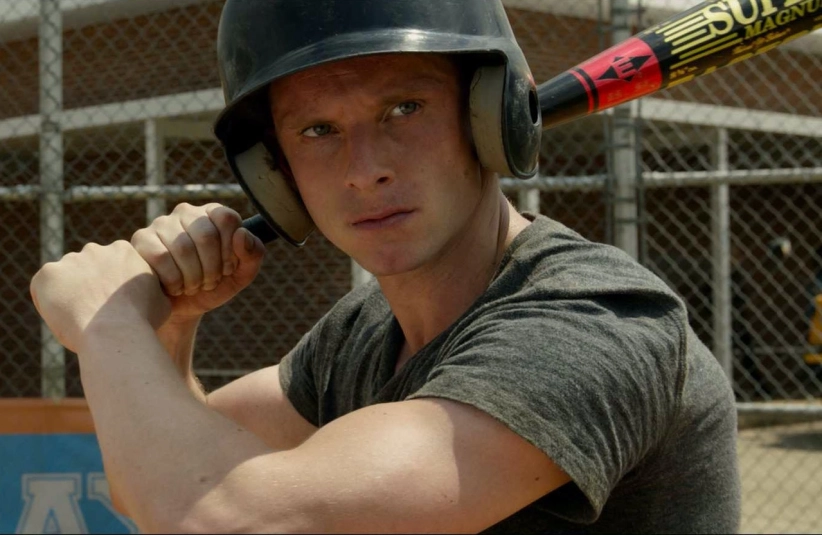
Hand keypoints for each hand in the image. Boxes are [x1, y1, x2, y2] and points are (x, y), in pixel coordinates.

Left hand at [30, 240, 170, 353]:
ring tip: (80, 319)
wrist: (115, 331)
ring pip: (65, 277)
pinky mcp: (48, 274)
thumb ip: (152, 287)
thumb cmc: (143, 321)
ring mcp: (70, 260)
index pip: (111, 264)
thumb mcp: (162, 298)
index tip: (114, 306)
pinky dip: (49, 302)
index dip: (111, 286)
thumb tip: (154, 292)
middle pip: (87, 267)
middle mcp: (96, 249)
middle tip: (95, 313)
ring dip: (69, 293)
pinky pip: (44, 288)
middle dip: (88, 285)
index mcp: (124, 251)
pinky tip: (64, 319)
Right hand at [130, 203, 264, 321]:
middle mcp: (187, 212)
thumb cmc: (214, 286)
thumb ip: (253, 254)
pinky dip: (174, 281)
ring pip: (183, 247)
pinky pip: (161, 258)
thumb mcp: (241, 274)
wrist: (183, 308)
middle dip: (213, 267)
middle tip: (210, 282)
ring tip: (194, 286)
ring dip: (194, 277)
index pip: (227, 218)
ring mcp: (161, 224)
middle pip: (206, 234)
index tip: (228, 268)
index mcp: (213, 214)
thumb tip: (241, 234)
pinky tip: (176, 287)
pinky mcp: (141, 240)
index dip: (231, 249)